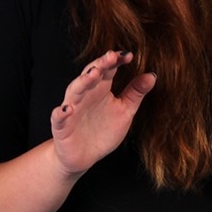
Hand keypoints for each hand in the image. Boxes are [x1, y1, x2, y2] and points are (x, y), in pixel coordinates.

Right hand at [50, 50, 155, 176]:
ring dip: (82, 82)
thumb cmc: (103, 131)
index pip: (108, 69)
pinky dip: (61, 112)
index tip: (129, 55)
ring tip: (92, 74)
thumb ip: (135, 93)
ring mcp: (72, 109)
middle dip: (100, 65)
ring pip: (75, 91)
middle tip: (111, 56)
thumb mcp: (124, 111)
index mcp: (101, 89)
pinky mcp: (62, 126)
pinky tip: (67, 109)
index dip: (116, 61)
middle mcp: (85, 95)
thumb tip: (152, 75)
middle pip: (90, 75)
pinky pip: (59, 117)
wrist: (84, 156)